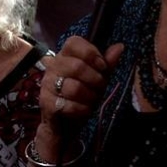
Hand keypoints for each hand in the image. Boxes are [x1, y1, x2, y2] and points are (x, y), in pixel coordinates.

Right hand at [35, 37, 123, 160]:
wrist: (64, 124)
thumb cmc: (82, 97)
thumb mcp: (98, 79)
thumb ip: (107, 63)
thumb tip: (120, 46)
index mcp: (65, 56)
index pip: (73, 42)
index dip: (91, 53)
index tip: (101, 66)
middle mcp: (53, 66)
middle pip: (77, 66)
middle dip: (95, 79)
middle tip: (99, 87)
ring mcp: (48, 84)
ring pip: (74, 88)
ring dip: (90, 96)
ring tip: (91, 99)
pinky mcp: (46, 102)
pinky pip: (70, 105)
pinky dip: (82, 109)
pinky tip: (83, 110)